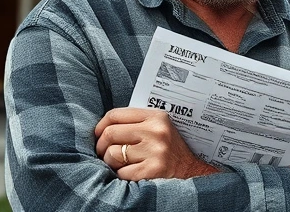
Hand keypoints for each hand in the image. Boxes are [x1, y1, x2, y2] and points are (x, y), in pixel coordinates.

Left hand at [95, 108, 217, 180]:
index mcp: (156, 117)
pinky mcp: (152, 170)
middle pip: (110, 134)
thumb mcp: (158, 128)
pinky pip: (121, 172)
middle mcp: (156, 131)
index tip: (99, 134)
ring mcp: (155, 151)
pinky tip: (132, 172)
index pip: (115, 114)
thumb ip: (135, 122)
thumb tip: (102, 127)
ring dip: (111, 162)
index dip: (101, 125)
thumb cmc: (167, 148)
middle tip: (105, 152)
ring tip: (122, 163)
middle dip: (102, 146)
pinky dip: (122, 175)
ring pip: (112, 154)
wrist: (190, 170)